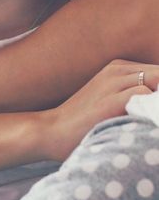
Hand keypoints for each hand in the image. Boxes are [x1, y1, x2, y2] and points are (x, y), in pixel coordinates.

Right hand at [43, 59, 158, 161]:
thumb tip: (155, 102)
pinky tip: (145, 121)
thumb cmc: (83, 123)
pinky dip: (152, 107)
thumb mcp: (109, 99)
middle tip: (154, 112)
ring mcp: (113, 83)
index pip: (158, 72)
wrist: (52, 131)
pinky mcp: (111, 99)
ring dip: (158, 100)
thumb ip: (134, 96)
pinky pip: (146, 93)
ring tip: (151, 117)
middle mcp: (117, 70)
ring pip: (158, 79)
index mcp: (117, 68)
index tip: (154, 108)